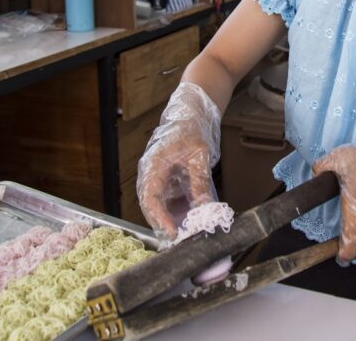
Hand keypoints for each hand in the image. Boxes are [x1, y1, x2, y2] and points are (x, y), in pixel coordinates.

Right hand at [137, 83, 221, 239]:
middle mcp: (151, 174)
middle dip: (164, 225)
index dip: (159, 218)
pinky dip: (179, 213)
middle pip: (152, 207)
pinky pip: (170, 202)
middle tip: (180, 242)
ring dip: (172, 221)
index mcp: (153, 166)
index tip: (172, 232)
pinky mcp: (167, 181)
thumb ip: (200, 182)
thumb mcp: (199, 155)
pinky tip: (191, 222)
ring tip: (187, 236)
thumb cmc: (191, 128)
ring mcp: (158, 179)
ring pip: (160, 207)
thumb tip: (205, 208)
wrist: (191, 112)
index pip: (150, 198)